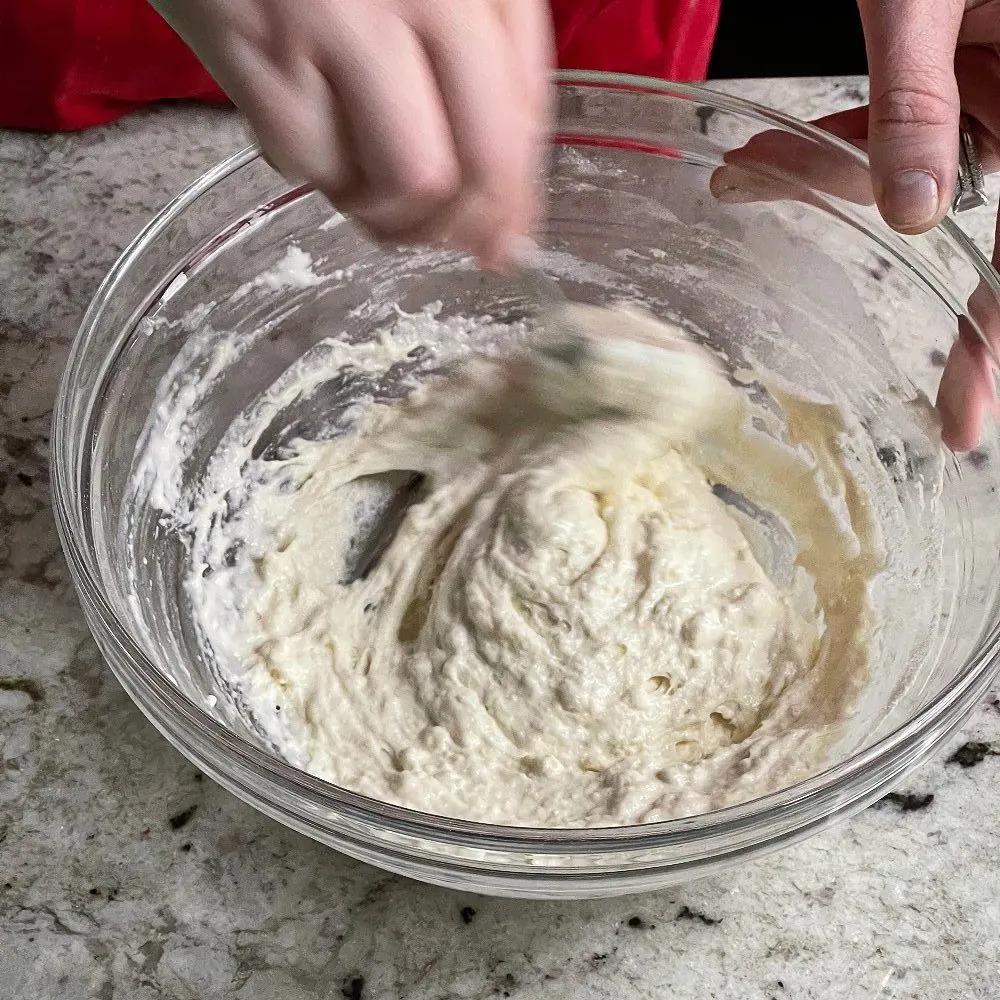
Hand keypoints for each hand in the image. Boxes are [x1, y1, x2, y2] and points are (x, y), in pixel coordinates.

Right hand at [150, 0, 553, 265]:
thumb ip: (494, 60)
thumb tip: (507, 204)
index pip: (520, 123)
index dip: (518, 204)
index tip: (507, 243)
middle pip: (465, 171)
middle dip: (462, 228)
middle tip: (447, 242)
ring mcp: (329, 26)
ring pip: (394, 183)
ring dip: (389, 214)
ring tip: (382, 194)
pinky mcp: (252, 51)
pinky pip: (305, 163)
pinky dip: (320, 175)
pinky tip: (322, 143)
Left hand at [713, 1, 999, 450]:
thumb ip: (916, 101)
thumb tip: (911, 217)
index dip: (995, 346)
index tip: (962, 426)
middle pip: (963, 212)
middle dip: (857, 205)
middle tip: (764, 196)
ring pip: (922, 169)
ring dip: (831, 167)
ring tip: (748, 169)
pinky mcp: (970, 76)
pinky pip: (916, 128)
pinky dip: (851, 138)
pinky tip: (777, 152)